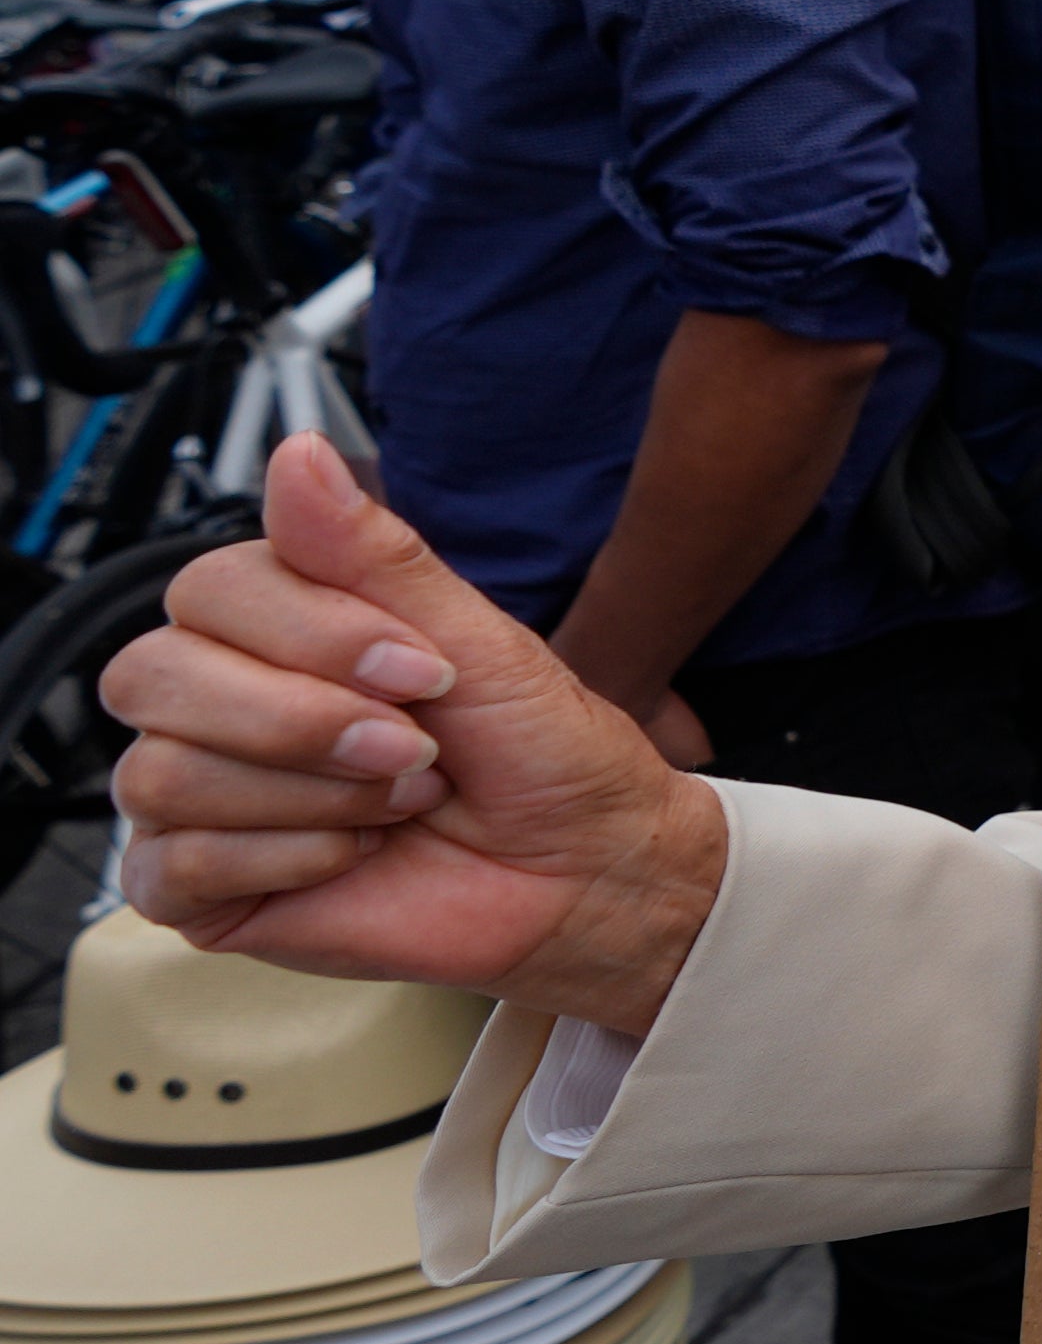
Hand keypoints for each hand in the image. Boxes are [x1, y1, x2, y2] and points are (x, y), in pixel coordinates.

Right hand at [103, 432, 726, 1032]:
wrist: (588, 870)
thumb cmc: (541, 754)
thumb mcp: (475, 640)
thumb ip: (372, 554)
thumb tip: (298, 452)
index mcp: (275, 631)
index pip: (205, 590)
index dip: (307, 632)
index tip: (419, 668)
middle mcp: (219, 706)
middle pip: (152, 676)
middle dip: (300, 719)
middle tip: (411, 746)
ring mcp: (200, 798)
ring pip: (160, 775)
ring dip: (311, 794)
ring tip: (399, 801)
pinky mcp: (197, 891)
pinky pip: (167, 867)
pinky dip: (285, 859)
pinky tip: (356, 855)